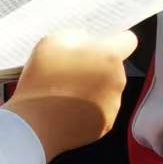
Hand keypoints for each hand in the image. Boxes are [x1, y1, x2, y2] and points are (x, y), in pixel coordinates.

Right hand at [4, 30, 136, 160]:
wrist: (34, 127)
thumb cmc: (42, 81)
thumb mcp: (52, 42)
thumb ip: (77, 36)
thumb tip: (86, 42)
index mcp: (109, 57)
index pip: (128, 40)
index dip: (114, 40)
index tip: (99, 45)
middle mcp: (118, 80)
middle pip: (114, 66)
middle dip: (98, 65)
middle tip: (71, 70)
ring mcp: (114, 105)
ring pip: (108, 88)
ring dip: (94, 87)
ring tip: (66, 92)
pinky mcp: (106, 124)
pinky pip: (101, 109)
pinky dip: (89, 108)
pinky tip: (69, 108)